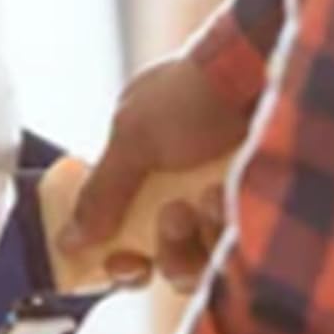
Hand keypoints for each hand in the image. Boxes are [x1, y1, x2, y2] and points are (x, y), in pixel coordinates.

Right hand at [62, 54, 250, 293]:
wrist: (266, 69)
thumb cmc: (194, 93)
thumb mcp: (132, 137)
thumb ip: (99, 194)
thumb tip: (67, 242)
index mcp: (146, 169)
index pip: (124, 234)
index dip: (120, 259)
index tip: (124, 264)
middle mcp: (185, 190)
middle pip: (166, 258)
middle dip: (167, 248)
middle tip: (175, 217)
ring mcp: (228, 202)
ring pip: (205, 262)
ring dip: (200, 236)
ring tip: (210, 196)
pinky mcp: (265, 212)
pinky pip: (243, 252)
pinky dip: (231, 227)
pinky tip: (233, 192)